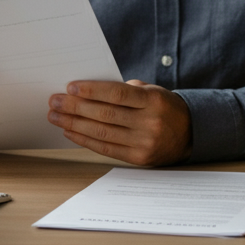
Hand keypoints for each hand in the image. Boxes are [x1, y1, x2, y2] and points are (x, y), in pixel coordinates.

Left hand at [48, 79, 191, 165]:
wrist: (190, 133)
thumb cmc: (164, 107)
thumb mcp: (152, 91)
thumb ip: (125, 91)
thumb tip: (89, 91)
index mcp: (153, 100)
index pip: (117, 94)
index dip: (92, 90)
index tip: (71, 87)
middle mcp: (149, 122)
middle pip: (105, 114)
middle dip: (76, 107)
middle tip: (55, 101)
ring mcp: (144, 142)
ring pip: (102, 133)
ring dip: (74, 124)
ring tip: (56, 116)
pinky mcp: (138, 158)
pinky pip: (106, 149)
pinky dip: (85, 140)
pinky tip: (71, 131)